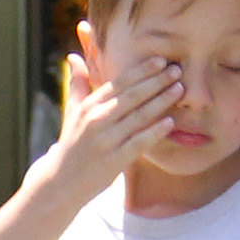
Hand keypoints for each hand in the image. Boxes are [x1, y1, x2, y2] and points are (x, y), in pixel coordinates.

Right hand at [47, 48, 182, 203]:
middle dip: (157, 81)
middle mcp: (96, 120)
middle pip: (132, 96)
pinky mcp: (114, 160)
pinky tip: (170, 122)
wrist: (59, 182)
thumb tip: (74, 57)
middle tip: (178, 69)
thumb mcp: (71, 112)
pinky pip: (139, 142)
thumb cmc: (71, 144)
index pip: (119, 83)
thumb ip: (77, 83)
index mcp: (88, 106)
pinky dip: (154, 131)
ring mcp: (106, 141)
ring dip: (161, 101)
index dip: (142, 70)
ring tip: (180, 89)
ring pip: (139, 116)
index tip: (161, 60)